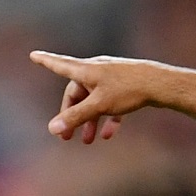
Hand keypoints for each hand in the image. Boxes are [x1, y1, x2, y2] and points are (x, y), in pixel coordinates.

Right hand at [29, 51, 152, 143]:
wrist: (162, 84)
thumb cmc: (129, 89)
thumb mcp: (99, 105)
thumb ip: (76, 117)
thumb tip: (52, 129)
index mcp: (86, 70)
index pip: (60, 65)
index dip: (46, 61)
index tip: (34, 55)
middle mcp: (97, 70)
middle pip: (77, 93)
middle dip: (72, 116)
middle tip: (66, 137)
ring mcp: (112, 78)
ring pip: (95, 101)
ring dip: (90, 121)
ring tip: (88, 141)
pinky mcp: (126, 86)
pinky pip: (112, 103)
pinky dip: (108, 117)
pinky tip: (109, 134)